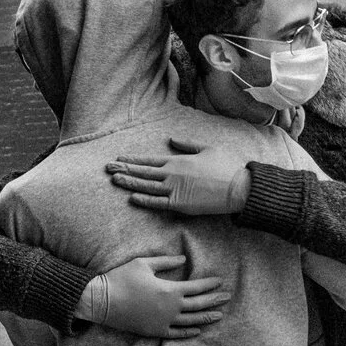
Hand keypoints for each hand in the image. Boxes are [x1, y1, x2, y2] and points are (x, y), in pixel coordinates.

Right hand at [80, 253, 231, 338]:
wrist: (102, 301)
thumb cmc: (122, 278)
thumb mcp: (144, 264)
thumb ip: (166, 261)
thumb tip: (183, 259)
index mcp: (170, 290)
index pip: (197, 287)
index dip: (210, 284)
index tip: (220, 281)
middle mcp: (171, 308)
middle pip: (199, 305)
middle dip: (214, 300)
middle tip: (227, 297)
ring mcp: (164, 322)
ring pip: (191, 321)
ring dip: (206, 318)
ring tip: (219, 315)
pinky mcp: (154, 331)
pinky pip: (176, 334)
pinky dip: (188, 332)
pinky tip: (197, 330)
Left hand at [106, 140, 251, 216]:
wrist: (237, 188)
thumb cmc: (225, 166)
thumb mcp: (206, 148)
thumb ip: (186, 144)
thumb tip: (171, 140)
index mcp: (178, 160)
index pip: (149, 159)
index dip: (133, 159)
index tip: (119, 157)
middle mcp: (172, 174)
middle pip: (143, 171)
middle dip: (124, 169)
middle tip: (107, 167)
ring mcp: (174, 190)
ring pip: (146, 186)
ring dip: (129, 183)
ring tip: (114, 179)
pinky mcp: (180, 205)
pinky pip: (158, 203)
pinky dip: (144, 200)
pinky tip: (132, 198)